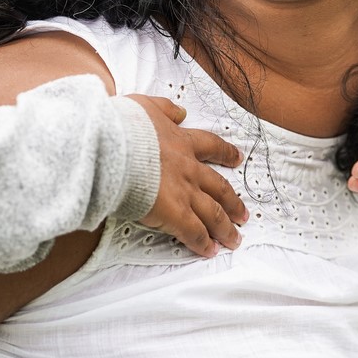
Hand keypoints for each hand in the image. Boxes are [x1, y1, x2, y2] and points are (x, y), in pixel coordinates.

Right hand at [126, 95, 247, 257]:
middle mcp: (189, 168)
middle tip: (244, 213)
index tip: (237, 158)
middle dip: (233, 202)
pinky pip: (194, 232)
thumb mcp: (146, 107)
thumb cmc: (123, 127)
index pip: (211, 146)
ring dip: (225, 228)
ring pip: (213, 213)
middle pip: (219, 187)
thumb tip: (180, 111)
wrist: (113, 147)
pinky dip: (203, 243)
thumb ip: (165, 109)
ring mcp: (184, 192)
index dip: (225, 153)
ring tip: (234, 239)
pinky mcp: (174, 213)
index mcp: (182, 142)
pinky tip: (210, 251)